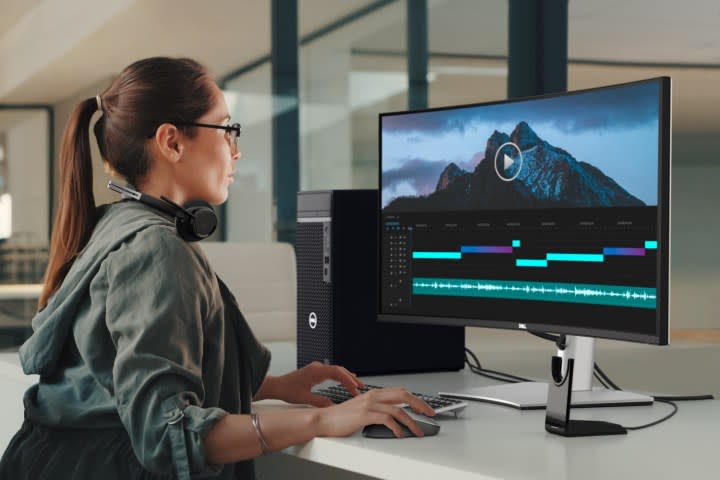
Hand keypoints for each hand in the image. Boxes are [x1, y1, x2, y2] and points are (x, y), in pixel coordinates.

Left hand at [268, 361, 364, 406]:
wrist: (276, 386)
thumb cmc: (287, 390)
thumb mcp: (305, 398)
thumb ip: (320, 402)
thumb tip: (333, 406)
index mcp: (316, 371)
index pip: (337, 373)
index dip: (348, 381)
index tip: (355, 390)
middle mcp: (317, 367)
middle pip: (339, 370)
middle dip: (351, 378)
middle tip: (360, 387)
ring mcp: (316, 368)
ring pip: (336, 370)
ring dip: (346, 377)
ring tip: (357, 384)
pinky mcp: (315, 371)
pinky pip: (331, 372)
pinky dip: (340, 376)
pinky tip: (345, 380)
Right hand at [316, 387, 435, 438]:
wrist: (324, 419)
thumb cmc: (341, 417)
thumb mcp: (362, 409)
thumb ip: (376, 409)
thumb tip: (394, 416)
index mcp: (374, 393)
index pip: (400, 391)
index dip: (415, 399)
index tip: (425, 408)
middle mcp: (373, 396)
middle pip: (403, 395)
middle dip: (419, 404)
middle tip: (430, 414)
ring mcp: (369, 404)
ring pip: (397, 409)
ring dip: (411, 422)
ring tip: (418, 431)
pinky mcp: (364, 415)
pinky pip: (386, 419)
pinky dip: (397, 427)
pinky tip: (400, 434)